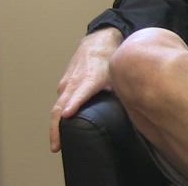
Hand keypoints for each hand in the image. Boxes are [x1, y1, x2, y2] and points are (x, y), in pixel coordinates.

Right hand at [49, 27, 122, 151]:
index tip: (67, 116)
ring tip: (57, 143)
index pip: (79, 94)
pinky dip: (58, 115)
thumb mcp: (118, 72)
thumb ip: (121, 89)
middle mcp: (75, 82)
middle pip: (60, 107)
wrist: (98, 41)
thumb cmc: (110, 59)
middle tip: (56, 146)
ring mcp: (67, 83)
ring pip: (57, 106)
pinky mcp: (64, 83)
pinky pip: (60, 101)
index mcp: (90, 79)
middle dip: (56, 128)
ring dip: (55, 124)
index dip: (73, 104)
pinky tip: (61, 127)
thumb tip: (132, 105)